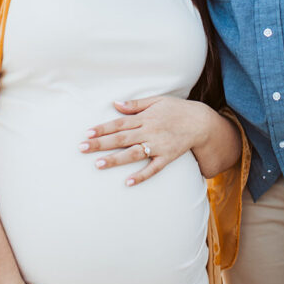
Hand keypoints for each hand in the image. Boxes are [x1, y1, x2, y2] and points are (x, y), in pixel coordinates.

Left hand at [79, 96, 209, 185]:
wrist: (201, 122)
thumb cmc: (176, 109)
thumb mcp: (157, 101)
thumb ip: (135, 105)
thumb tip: (115, 104)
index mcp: (145, 118)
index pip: (119, 123)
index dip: (102, 128)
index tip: (87, 133)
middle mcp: (149, 131)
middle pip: (121, 138)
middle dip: (101, 144)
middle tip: (82, 148)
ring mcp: (158, 146)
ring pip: (134, 154)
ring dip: (116, 159)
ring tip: (98, 164)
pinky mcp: (167, 157)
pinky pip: (154, 168)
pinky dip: (141, 176)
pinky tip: (128, 182)